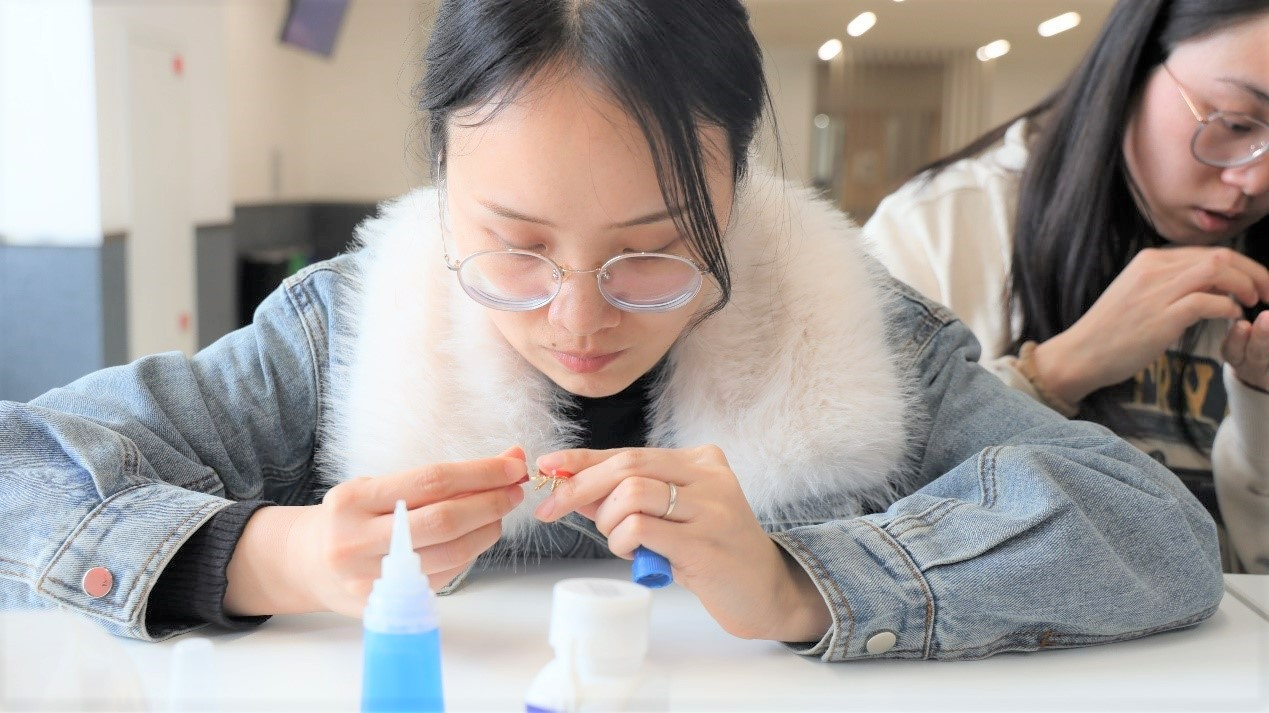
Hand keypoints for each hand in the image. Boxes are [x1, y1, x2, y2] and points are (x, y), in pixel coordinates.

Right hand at [225, 447, 526, 617]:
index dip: (480, 473)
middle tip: (516, 489)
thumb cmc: (351, 517)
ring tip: (501, 511)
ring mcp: (371, 579)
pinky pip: (444, 576)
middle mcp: (357, 541)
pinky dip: (470, 553)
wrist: (308, 564)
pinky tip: (478, 535)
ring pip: (451, 554)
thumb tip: (508, 458)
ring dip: (487, 530)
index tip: (513, 465)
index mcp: (353, 501)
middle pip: (444, 520)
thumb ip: (437, 477)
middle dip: (491, 502)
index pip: (431, 481)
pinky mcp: (386, 605)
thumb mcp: (378, 486)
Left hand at [534, 446, 830, 641]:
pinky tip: (634, 553)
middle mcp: (710, 476)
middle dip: (579, 488)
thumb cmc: (712, 551)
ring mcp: (711, 508)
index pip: (629, 453)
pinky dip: (623, 540)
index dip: (582, 460)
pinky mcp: (705, 544)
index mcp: (701, 460)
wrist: (764, 591)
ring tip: (621, 542)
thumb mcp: (671, 516)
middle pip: (626, 467)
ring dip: (608, 523)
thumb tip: (572, 487)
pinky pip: (642, 528)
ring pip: (630, 495)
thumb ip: (628, 499)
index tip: (548, 467)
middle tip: (552, 510)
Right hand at [1035, 247, 1268, 403]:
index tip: (1255, 281)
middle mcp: (1154, 269)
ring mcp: (1157, 292)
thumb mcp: (1137, 295)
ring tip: (1254, 301)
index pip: (1208, 251)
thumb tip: (1205, 286)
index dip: (1241, 264)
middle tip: (1266, 290)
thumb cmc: (1110, 332)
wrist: (1080, 353)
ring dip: (1246, 284)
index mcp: (1150, 261)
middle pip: (1220, 256)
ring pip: (1218, 271)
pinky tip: (1233, 316)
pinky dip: (1228, 307)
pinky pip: (1208, 301)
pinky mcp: (1161, 317)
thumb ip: (1167, 284)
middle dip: (1253, 271)